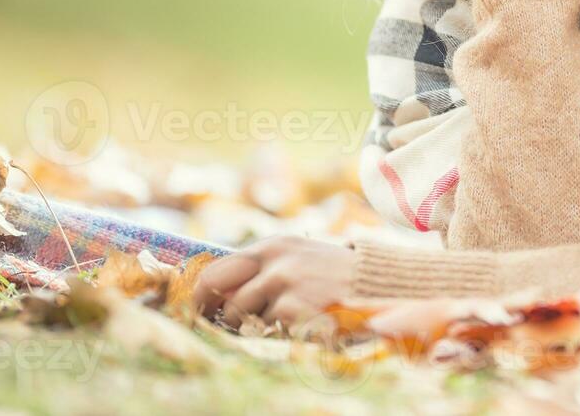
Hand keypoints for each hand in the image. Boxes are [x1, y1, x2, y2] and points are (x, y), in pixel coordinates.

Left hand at [193, 236, 358, 329]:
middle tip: (214, 323)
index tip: (201, 309)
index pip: (217, 268)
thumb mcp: (299, 261)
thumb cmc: (334, 278)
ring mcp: (284, 283)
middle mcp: (274, 259)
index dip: (202, 293)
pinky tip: (300, 325)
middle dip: (209, 309)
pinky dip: (278, 333)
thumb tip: (218, 296)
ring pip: (239, 316)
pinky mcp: (294, 308)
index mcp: (273, 245)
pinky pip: (266, 330)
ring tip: (283, 321)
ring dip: (253, 325)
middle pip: (215, 287)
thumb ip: (263, 271)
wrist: (379, 287)